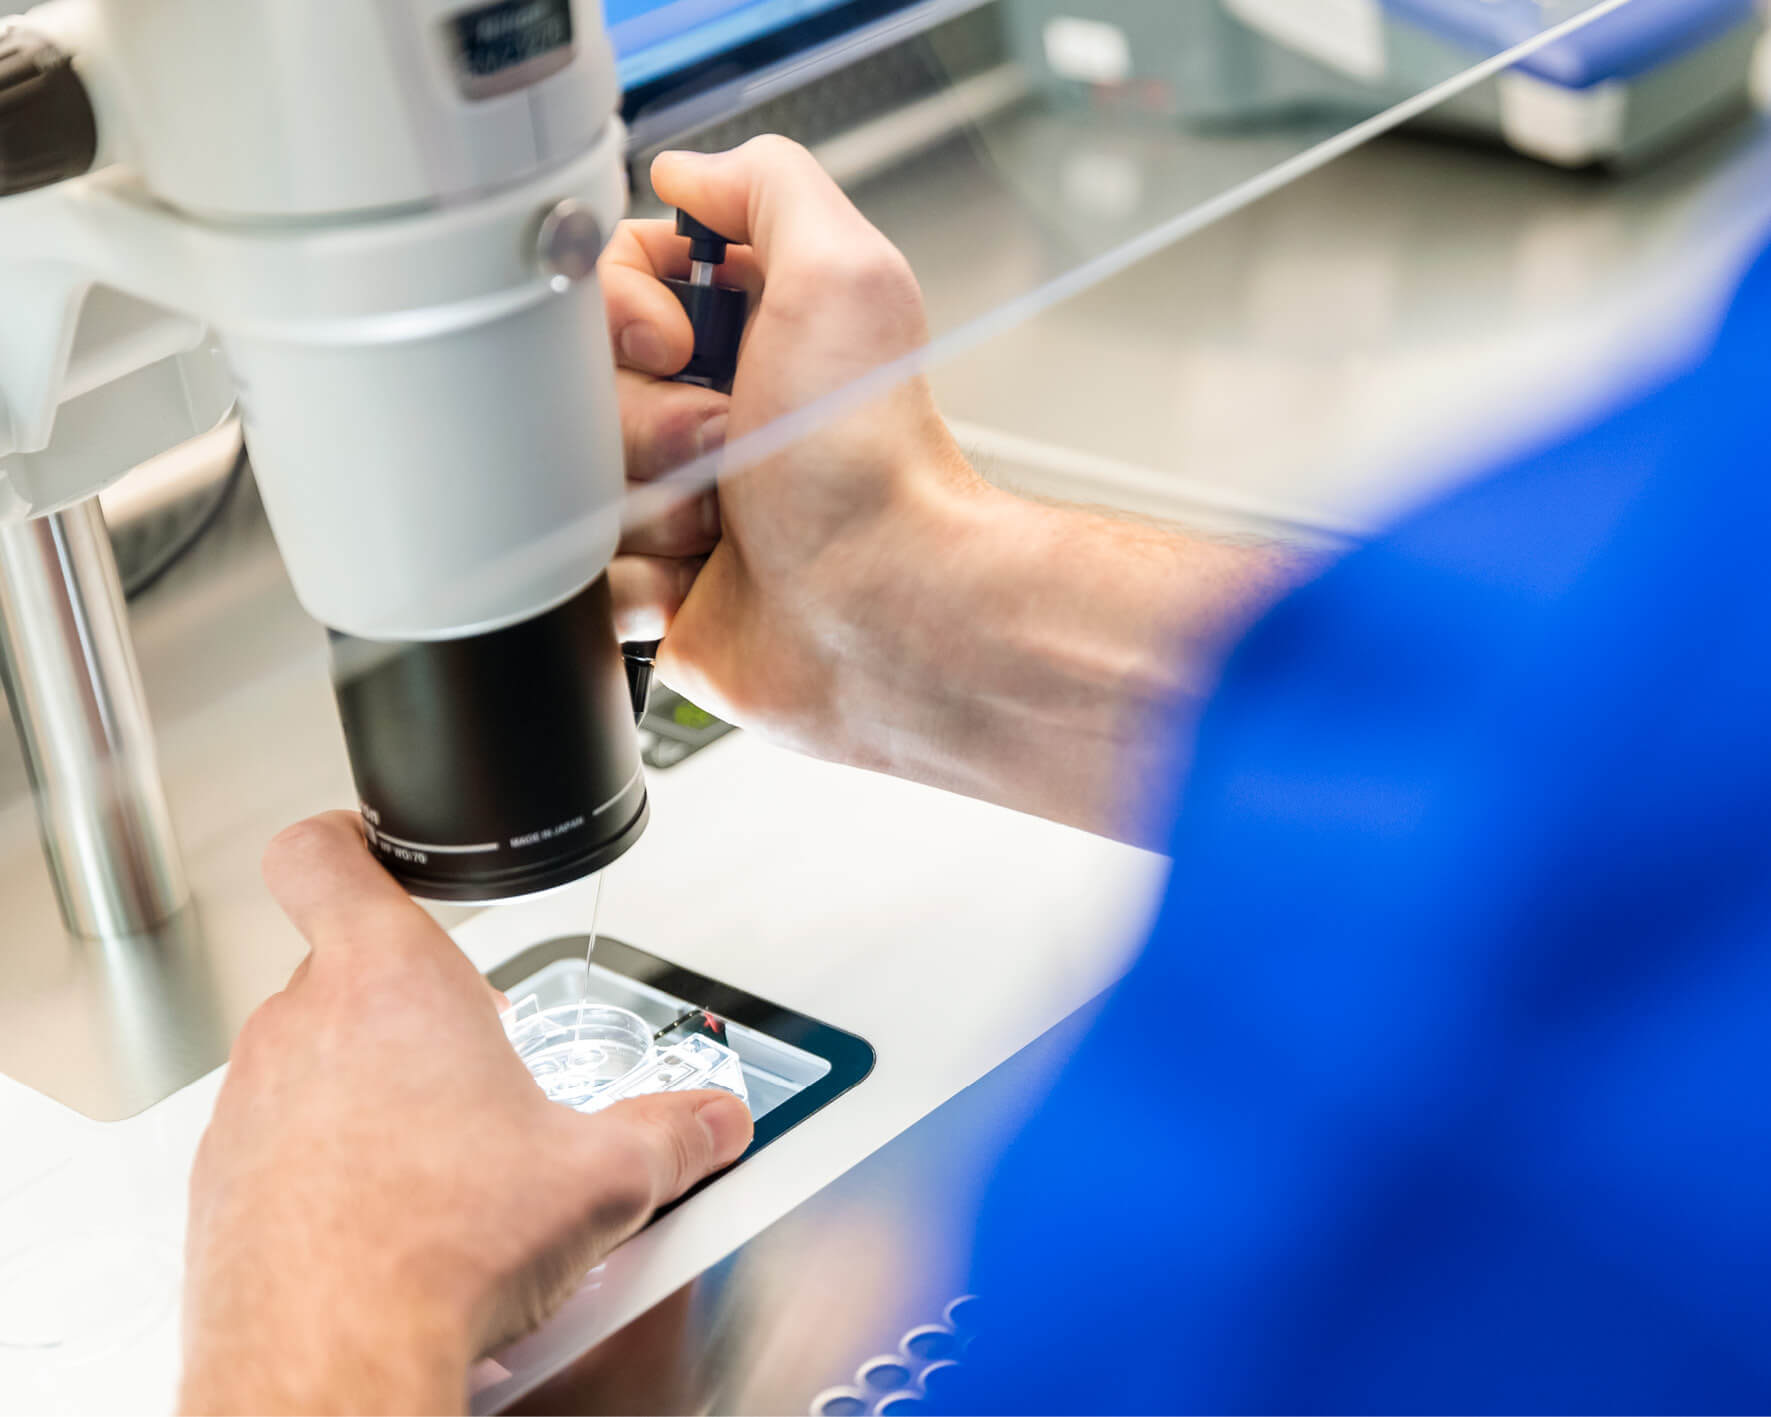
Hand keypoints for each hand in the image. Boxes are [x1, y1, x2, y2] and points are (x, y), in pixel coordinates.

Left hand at [179, 812, 752, 1414]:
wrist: (331, 1364)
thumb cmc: (440, 1248)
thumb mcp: (599, 1177)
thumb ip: (672, 1133)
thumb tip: (716, 1121)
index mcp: (390, 979)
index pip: (322, 852)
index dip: (346, 836)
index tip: (372, 848)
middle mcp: (303, 1024)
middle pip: (343, 967)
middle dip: (411, 1006)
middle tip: (471, 1065)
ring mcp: (251, 1102)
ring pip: (310, 1056)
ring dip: (366, 1084)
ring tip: (440, 1159)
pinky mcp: (223, 1180)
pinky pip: (276, 1136)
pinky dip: (325, 1157)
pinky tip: (388, 1216)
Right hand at [598, 136, 986, 762]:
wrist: (884, 612)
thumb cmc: (871, 464)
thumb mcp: (843, 274)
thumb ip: (770, 186)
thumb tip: (687, 171)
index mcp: (749, 336)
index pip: (613, 283)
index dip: (623, 309)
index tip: (676, 341)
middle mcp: (713, 415)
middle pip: (581, 387)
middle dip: (642, 419)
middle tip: (722, 445)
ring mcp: (681, 507)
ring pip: (572, 482)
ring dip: (640, 505)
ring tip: (722, 524)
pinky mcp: (660, 592)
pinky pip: (579, 574)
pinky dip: (631, 582)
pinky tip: (698, 581)